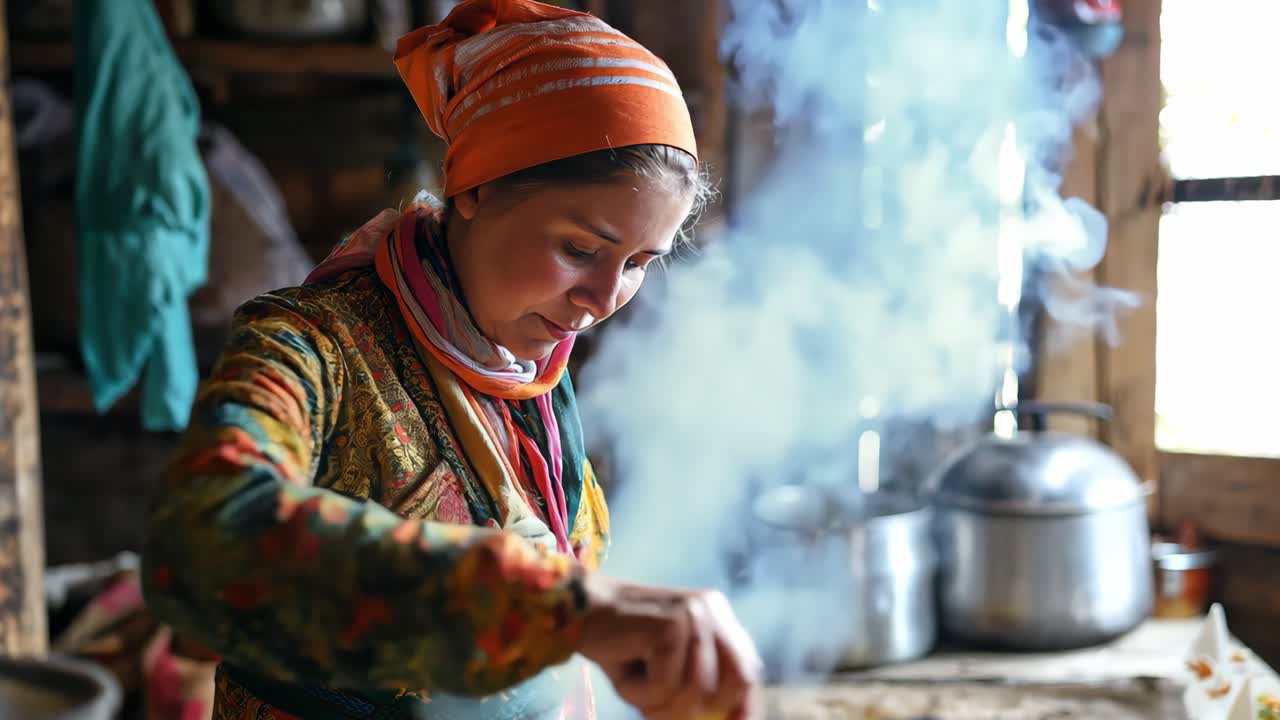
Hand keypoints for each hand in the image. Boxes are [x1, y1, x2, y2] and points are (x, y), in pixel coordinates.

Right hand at [576, 573, 763, 719]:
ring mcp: (694, 614)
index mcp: (717, 615)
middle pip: (737, 681)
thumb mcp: (668, 672)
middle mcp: (712, 609)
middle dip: (700, 709)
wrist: (579, 611)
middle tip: (658, 709)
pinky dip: (641, 693)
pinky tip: (626, 666)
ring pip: (698, 691)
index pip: (748, 669)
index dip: (741, 707)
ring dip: (661, 704)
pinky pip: (665, 685)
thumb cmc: (621, 648)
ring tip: (637, 680)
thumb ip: (699, 691)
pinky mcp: (670, 626)